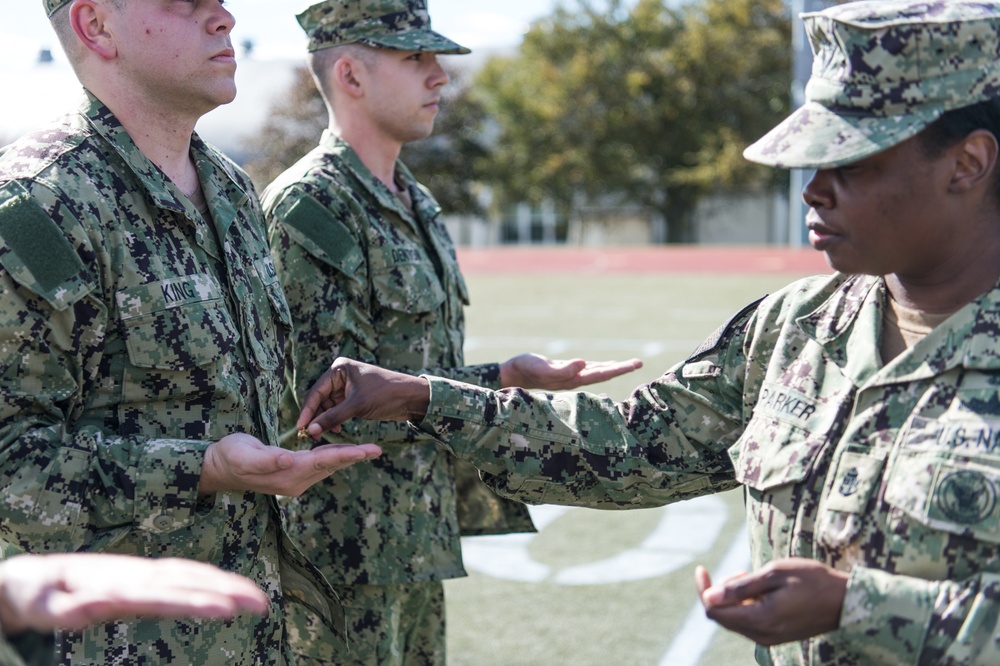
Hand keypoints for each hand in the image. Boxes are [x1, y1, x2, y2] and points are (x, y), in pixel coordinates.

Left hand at [0, 553, 268, 634]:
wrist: (35, 574)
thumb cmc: (38, 593)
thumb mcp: (44, 605)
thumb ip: (69, 608)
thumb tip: (97, 606)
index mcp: (116, 583)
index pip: (163, 593)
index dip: (195, 600)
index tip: (226, 608)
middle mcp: (137, 575)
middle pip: (188, 580)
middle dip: (226, 589)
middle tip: (261, 604)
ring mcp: (144, 573)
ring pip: (192, 575)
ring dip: (226, 583)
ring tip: (258, 598)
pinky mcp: (146, 578)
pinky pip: (185, 576)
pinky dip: (211, 580)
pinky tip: (230, 590)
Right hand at [199, 432, 380, 495]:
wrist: (218, 468)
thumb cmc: (230, 456)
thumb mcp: (245, 454)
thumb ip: (267, 458)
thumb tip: (289, 459)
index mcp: (288, 474)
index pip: (323, 462)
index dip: (346, 454)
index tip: (366, 451)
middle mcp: (296, 481)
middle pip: (331, 466)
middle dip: (355, 456)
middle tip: (378, 450)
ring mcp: (295, 480)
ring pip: (327, 466)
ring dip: (347, 456)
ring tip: (369, 449)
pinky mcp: (292, 474)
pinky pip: (319, 465)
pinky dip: (333, 456)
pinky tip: (344, 450)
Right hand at [297, 358, 430, 437]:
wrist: (411, 398)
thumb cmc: (386, 395)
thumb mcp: (356, 406)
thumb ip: (332, 418)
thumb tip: (311, 431)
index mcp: (339, 369)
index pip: (316, 391)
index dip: (308, 411)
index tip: (300, 428)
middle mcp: (340, 375)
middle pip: (320, 399)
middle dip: (317, 417)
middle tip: (311, 436)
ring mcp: (346, 386)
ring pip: (328, 406)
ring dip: (326, 420)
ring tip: (325, 435)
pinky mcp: (353, 397)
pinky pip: (338, 409)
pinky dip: (335, 419)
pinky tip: (337, 430)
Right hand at [499, 353, 642, 389]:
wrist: (514, 374)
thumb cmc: (527, 369)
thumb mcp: (544, 367)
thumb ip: (563, 369)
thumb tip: (584, 364)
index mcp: (574, 378)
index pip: (602, 373)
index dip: (619, 369)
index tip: (635, 364)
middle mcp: (576, 379)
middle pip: (604, 373)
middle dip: (621, 368)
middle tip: (639, 362)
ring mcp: (571, 376)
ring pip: (597, 371)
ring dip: (613, 368)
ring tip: (628, 364)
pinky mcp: (566, 371)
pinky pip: (588, 369)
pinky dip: (600, 367)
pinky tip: (605, 366)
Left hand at [694, 557, 848, 646]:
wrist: (846, 601)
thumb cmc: (813, 581)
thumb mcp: (775, 574)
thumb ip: (740, 586)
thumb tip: (709, 596)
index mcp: (760, 620)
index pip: (714, 611)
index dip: (704, 589)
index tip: (701, 569)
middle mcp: (762, 635)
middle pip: (722, 616)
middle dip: (721, 592)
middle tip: (741, 571)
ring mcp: (769, 638)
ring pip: (735, 619)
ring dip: (735, 597)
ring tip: (753, 577)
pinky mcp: (776, 636)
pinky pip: (749, 622)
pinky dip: (747, 604)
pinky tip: (761, 590)